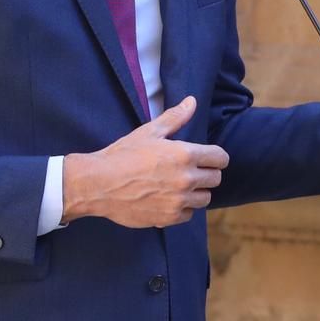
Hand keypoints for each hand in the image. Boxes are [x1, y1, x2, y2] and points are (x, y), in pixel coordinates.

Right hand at [61, 97, 228, 226]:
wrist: (99, 184)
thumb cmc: (123, 155)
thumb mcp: (149, 132)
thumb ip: (175, 118)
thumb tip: (192, 101)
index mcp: (185, 154)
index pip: (220, 158)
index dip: (216, 157)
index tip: (209, 158)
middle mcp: (186, 179)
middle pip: (215, 179)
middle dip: (207, 173)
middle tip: (192, 171)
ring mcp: (178, 201)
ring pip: (204, 198)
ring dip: (197, 192)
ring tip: (180, 186)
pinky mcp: (168, 218)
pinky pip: (188, 214)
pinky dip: (182, 208)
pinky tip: (169, 199)